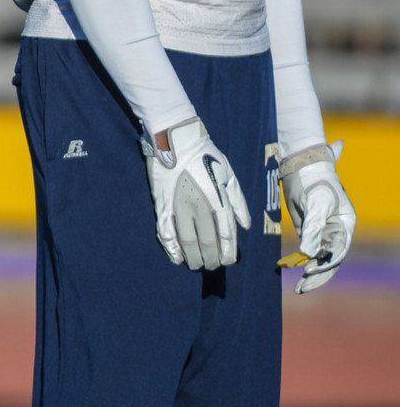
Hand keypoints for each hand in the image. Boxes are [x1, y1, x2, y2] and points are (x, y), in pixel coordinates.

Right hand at [143, 115, 250, 270]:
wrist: (175, 139)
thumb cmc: (205, 156)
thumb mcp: (229, 175)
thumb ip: (238, 202)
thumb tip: (245, 226)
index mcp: (219, 200)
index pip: (226, 235)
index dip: (227, 253)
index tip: (227, 262)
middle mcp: (200, 207)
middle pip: (207, 243)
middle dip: (211, 259)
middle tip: (211, 267)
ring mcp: (179, 207)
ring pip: (187, 241)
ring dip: (193, 258)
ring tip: (196, 265)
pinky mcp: (162, 205)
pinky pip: (166, 232)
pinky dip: (171, 248)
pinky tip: (176, 257)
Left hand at [281, 141, 355, 293]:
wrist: (301, 167)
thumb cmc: (314, 182)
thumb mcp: (316, 204)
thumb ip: (313, 229)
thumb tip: (310, 253)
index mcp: (345, 225)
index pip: (338, 250)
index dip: (326, 263)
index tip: (310, 270)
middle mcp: (336, 232)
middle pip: (330, 259)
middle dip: (318, 275)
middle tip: (303, 288)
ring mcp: (322, 232)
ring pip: (319, 258)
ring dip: (310, 273)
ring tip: (299, 288)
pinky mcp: (308, 231)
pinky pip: (307, 251)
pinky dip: (300, 262)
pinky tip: (291, 270)